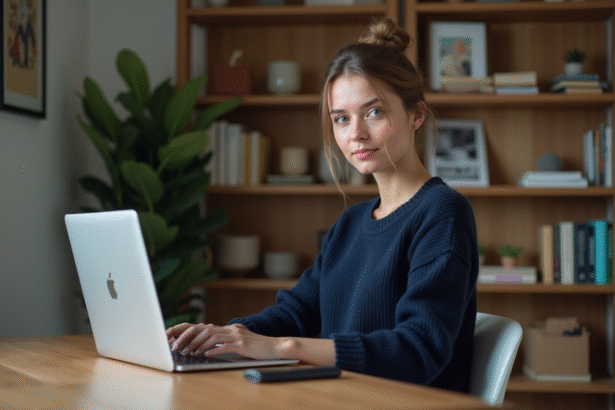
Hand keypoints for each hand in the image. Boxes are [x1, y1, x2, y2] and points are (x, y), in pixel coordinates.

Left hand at [166, 322, 289, 359]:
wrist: (276, 346)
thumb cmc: (257, 347)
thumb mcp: (238, 342)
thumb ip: (224, 342)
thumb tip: (206, 347)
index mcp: (228, 328)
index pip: (202, 326)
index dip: (186, 330)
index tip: (172, 337)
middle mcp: (231, 329)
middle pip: (203, 329)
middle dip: (187, 337)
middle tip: (175, 346)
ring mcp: (237, 335)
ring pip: (212, 336)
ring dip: (197, 345)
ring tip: (188, 352)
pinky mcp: (243, 345)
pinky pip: (225, 346)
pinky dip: (214, 350)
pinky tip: (205, 355)